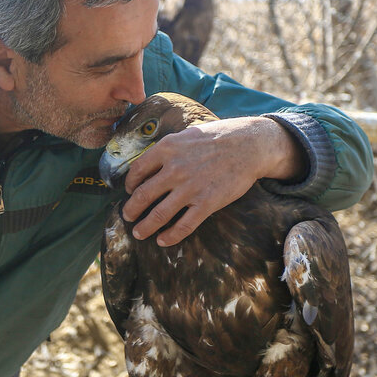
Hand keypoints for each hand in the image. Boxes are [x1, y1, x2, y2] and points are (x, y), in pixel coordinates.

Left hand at [120, 116, 305, 245]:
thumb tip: (150, 161)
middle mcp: (174, 169)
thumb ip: (167, 148)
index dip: (129, 184)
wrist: (249, 146)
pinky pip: (183, 226)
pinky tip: (163, 240)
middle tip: (127, 216)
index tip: (129, 191)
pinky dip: (170, 236)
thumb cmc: (218, 137)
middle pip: (142, 196)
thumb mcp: (186, 135)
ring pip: (158, 215)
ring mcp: (190, 189)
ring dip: (145, 227)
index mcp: (166, 149)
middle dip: (131, 210)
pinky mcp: (206, 204)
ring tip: (138, 233)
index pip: (137, 171)